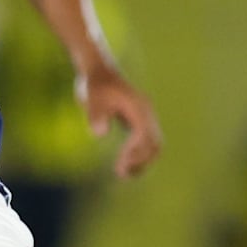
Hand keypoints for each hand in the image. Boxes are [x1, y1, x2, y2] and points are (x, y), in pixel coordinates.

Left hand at [77, 60, 163, 179]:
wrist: (99, 72)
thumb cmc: (95, 85)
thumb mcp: (92, 97)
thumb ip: (95, 114)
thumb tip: (100, 133)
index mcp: (139, 108)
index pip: (145, 136)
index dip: (136, 152)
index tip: (121, 163)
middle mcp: (146, 114)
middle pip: (154, 143)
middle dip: (141, 161)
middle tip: (121, 173)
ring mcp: (145, 118)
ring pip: (154, 145)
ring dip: (142, 161)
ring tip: (123, 174)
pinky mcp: (138, 123)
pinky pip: (146, 143)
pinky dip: (139, 156)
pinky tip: (125, 166)